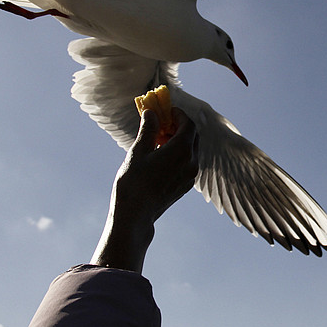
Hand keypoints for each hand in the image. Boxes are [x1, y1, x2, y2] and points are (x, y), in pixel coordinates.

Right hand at [91, 107, 198, 271]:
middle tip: (161, 124)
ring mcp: (191, 175)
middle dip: (179, 126)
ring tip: (158, 141)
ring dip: (179, 141)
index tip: (165, 111)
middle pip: (193, 136)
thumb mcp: (138, 151)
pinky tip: (161, 157)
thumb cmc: (133, 182)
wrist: (136, 215)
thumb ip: (148, 129)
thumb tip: (151, 112)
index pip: (188, 124)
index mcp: (181, 150)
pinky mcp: (186, 185)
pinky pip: (188, 162)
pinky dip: (179, 154)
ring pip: (191, 150)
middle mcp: (191, 162)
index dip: (178, 115)